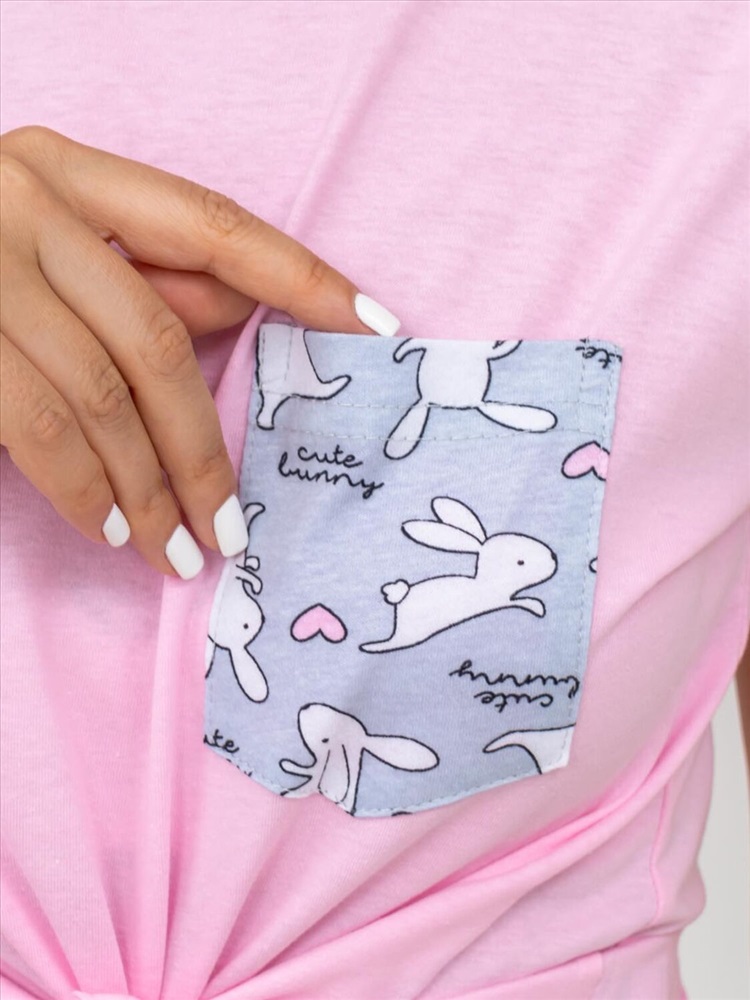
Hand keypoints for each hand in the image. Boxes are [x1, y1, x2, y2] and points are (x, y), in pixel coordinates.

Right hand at [0, 126, 399, 578]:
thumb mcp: (56, 235)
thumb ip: (144, 268)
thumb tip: (244, 308)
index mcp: (74, 172)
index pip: (216, 226)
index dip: (301, 277)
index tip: (377, 325)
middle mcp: (27, 204)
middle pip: (153, 341)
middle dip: (201, 447)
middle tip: (235, 529)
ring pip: (96, 393)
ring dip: (147, 487)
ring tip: (183, 553)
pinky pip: (28, 422)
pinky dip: (79, 485)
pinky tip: (109, 529)